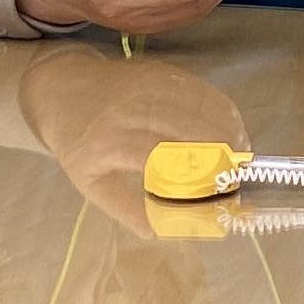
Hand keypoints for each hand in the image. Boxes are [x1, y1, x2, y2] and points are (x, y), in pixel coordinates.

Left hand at [21, 44, 242, 235]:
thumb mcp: (89, 182)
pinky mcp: (159, 71)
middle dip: (218, 152)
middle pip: (185, 128)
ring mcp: (146, 85)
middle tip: (236, 175)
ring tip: (241, 153)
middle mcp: (130, 110)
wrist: (62, 89)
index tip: (214, 190)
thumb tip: (157, 231)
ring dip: (226, 129)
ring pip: (197, 105)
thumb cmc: (79, 142)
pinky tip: (233, 127)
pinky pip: (198, 87)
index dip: (191, 172)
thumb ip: (123, 207)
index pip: (159, 156)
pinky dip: (221, 107)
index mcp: (109, 141)